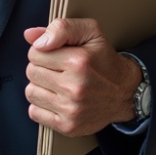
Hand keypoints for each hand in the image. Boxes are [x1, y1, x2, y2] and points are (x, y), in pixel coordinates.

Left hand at [23, 18, 140, 136]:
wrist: (124, 92)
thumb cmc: (104, 60)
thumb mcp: (91, 32)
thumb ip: (61, 28)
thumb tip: (30, 36)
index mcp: (78, 62)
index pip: (35, 53)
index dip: (43, 51)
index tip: (56, 55)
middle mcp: (74, 87)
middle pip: (31, 72)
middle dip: (41, 68)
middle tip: (58, 69)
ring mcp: (71, 109)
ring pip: (30, 92)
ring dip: (40, 87)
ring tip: (57, 84)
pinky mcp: (68, 126)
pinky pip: (34, 113)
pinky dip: (41, 106)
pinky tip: (56, 99)